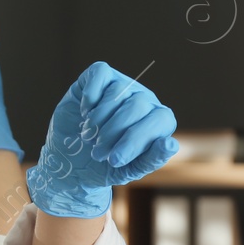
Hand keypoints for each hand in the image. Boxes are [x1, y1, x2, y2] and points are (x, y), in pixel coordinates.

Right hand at [27, 61, 178, 217]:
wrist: (73, 160)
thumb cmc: (106, 165)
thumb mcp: (129, 170)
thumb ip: (152, 159)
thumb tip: (171, 143)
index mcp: (159, 121)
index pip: (160, 120)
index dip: (136, 140)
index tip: (114, 160)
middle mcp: (145, 99)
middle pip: (137, 106)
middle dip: (113, 133)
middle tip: (97, 153)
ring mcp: (123, 85)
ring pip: (117, 92)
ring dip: (98, 120)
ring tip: (88, 138)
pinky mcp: (100, 76)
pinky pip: (100, 74)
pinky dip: (90, 96)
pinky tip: (84, 114)